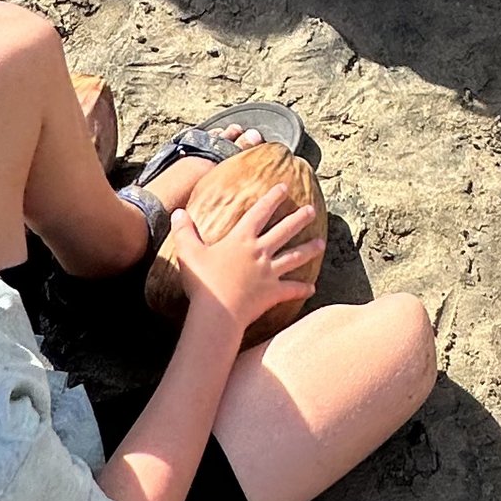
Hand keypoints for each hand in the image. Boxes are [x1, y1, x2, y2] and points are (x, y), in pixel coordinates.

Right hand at [169, 179, 325, 340]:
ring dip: (309, 249)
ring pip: (295, 257)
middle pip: (284, 231)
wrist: (217, 313)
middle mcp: (259, 252)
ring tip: (322, 243)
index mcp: (241, 239)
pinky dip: (303, 288)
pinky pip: (292, 289)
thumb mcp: (188, 253)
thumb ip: (184, 231)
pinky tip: (312, 288)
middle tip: (311, 209)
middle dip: (299, 218)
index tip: (284, 187)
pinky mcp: (272, 293)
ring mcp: (269, 272)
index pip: (260, 212)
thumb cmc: (203, 282)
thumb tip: (178, 212)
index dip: (272, 198)